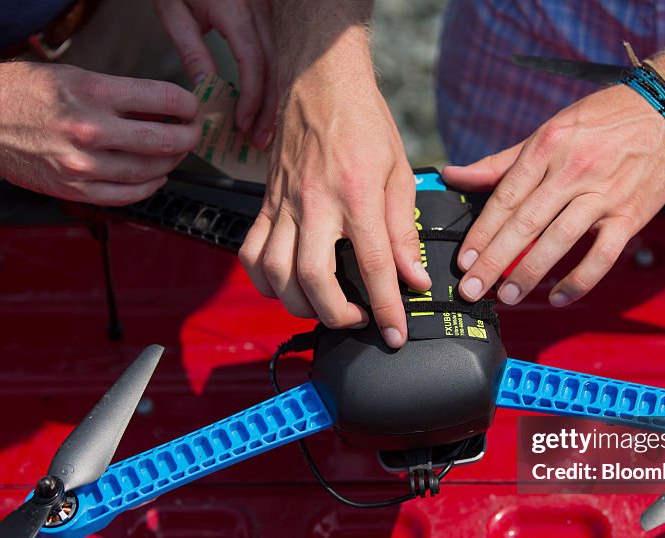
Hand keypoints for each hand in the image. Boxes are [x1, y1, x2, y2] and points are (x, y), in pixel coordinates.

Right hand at [0, 59, 199, 205]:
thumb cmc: (21, 91)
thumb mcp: (75, 76)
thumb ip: (120, 95)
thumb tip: (162, 110)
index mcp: (93, 93)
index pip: (164, 100)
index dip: (188, 106)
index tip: (192, 108)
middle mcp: (90, 130)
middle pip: (164, 140)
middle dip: (188, 137)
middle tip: (192, 133)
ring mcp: (82, 164)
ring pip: (149, 171)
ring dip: (170, 164)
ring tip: (173, 154)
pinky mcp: (73, 188)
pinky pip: (126, 196)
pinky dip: (148, 188)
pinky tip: (154, 178)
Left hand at [154, 0, 276, 147]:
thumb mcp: (175, 13)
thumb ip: (192, 51)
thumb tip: (207, 91)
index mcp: (235, 10)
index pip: (253, 61)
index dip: (251, 97)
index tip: (241, 124)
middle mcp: (260, 10)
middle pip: (275, 67)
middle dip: (269, 108)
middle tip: (259, 141)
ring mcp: (270, 12)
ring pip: (284, 63)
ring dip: (276, 100)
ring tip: (265, 130)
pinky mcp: (272, 15)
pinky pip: (282, 53)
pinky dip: (277, 82)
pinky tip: (271, 104)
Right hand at [238, 70, 429, 347]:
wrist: (320, 79)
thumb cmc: (363, 120)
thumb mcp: (400, 172)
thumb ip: (403, 229)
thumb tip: (413, 276)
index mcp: (357, 193)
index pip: (373, 265)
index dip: (387, 307)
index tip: (394, 332)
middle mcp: (315, 203)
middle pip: (313, 279)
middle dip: (336, 314)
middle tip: (359, 321)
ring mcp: (283, 204)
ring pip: (275, 272)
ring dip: (298, 304)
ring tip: (324, 308)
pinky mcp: (265, 203)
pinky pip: (250, 252)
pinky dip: (263, 280)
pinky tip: (284, 287)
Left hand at [442, 85, 664, 306]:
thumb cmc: (601, 121)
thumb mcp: (548, 131)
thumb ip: (501, 163)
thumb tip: (454, 175)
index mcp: (547, 147)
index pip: (506, 197)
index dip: (482, 233)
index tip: (464, 260)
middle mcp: (573, 170)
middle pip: (525, 223)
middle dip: (494, 260)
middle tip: (472, 288)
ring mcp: (603, 194)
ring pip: (559, 240)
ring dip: (529, 273)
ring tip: (508, 296)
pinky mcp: (630, 215)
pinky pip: (601, 256)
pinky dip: (579, 280)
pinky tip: (557, 296)